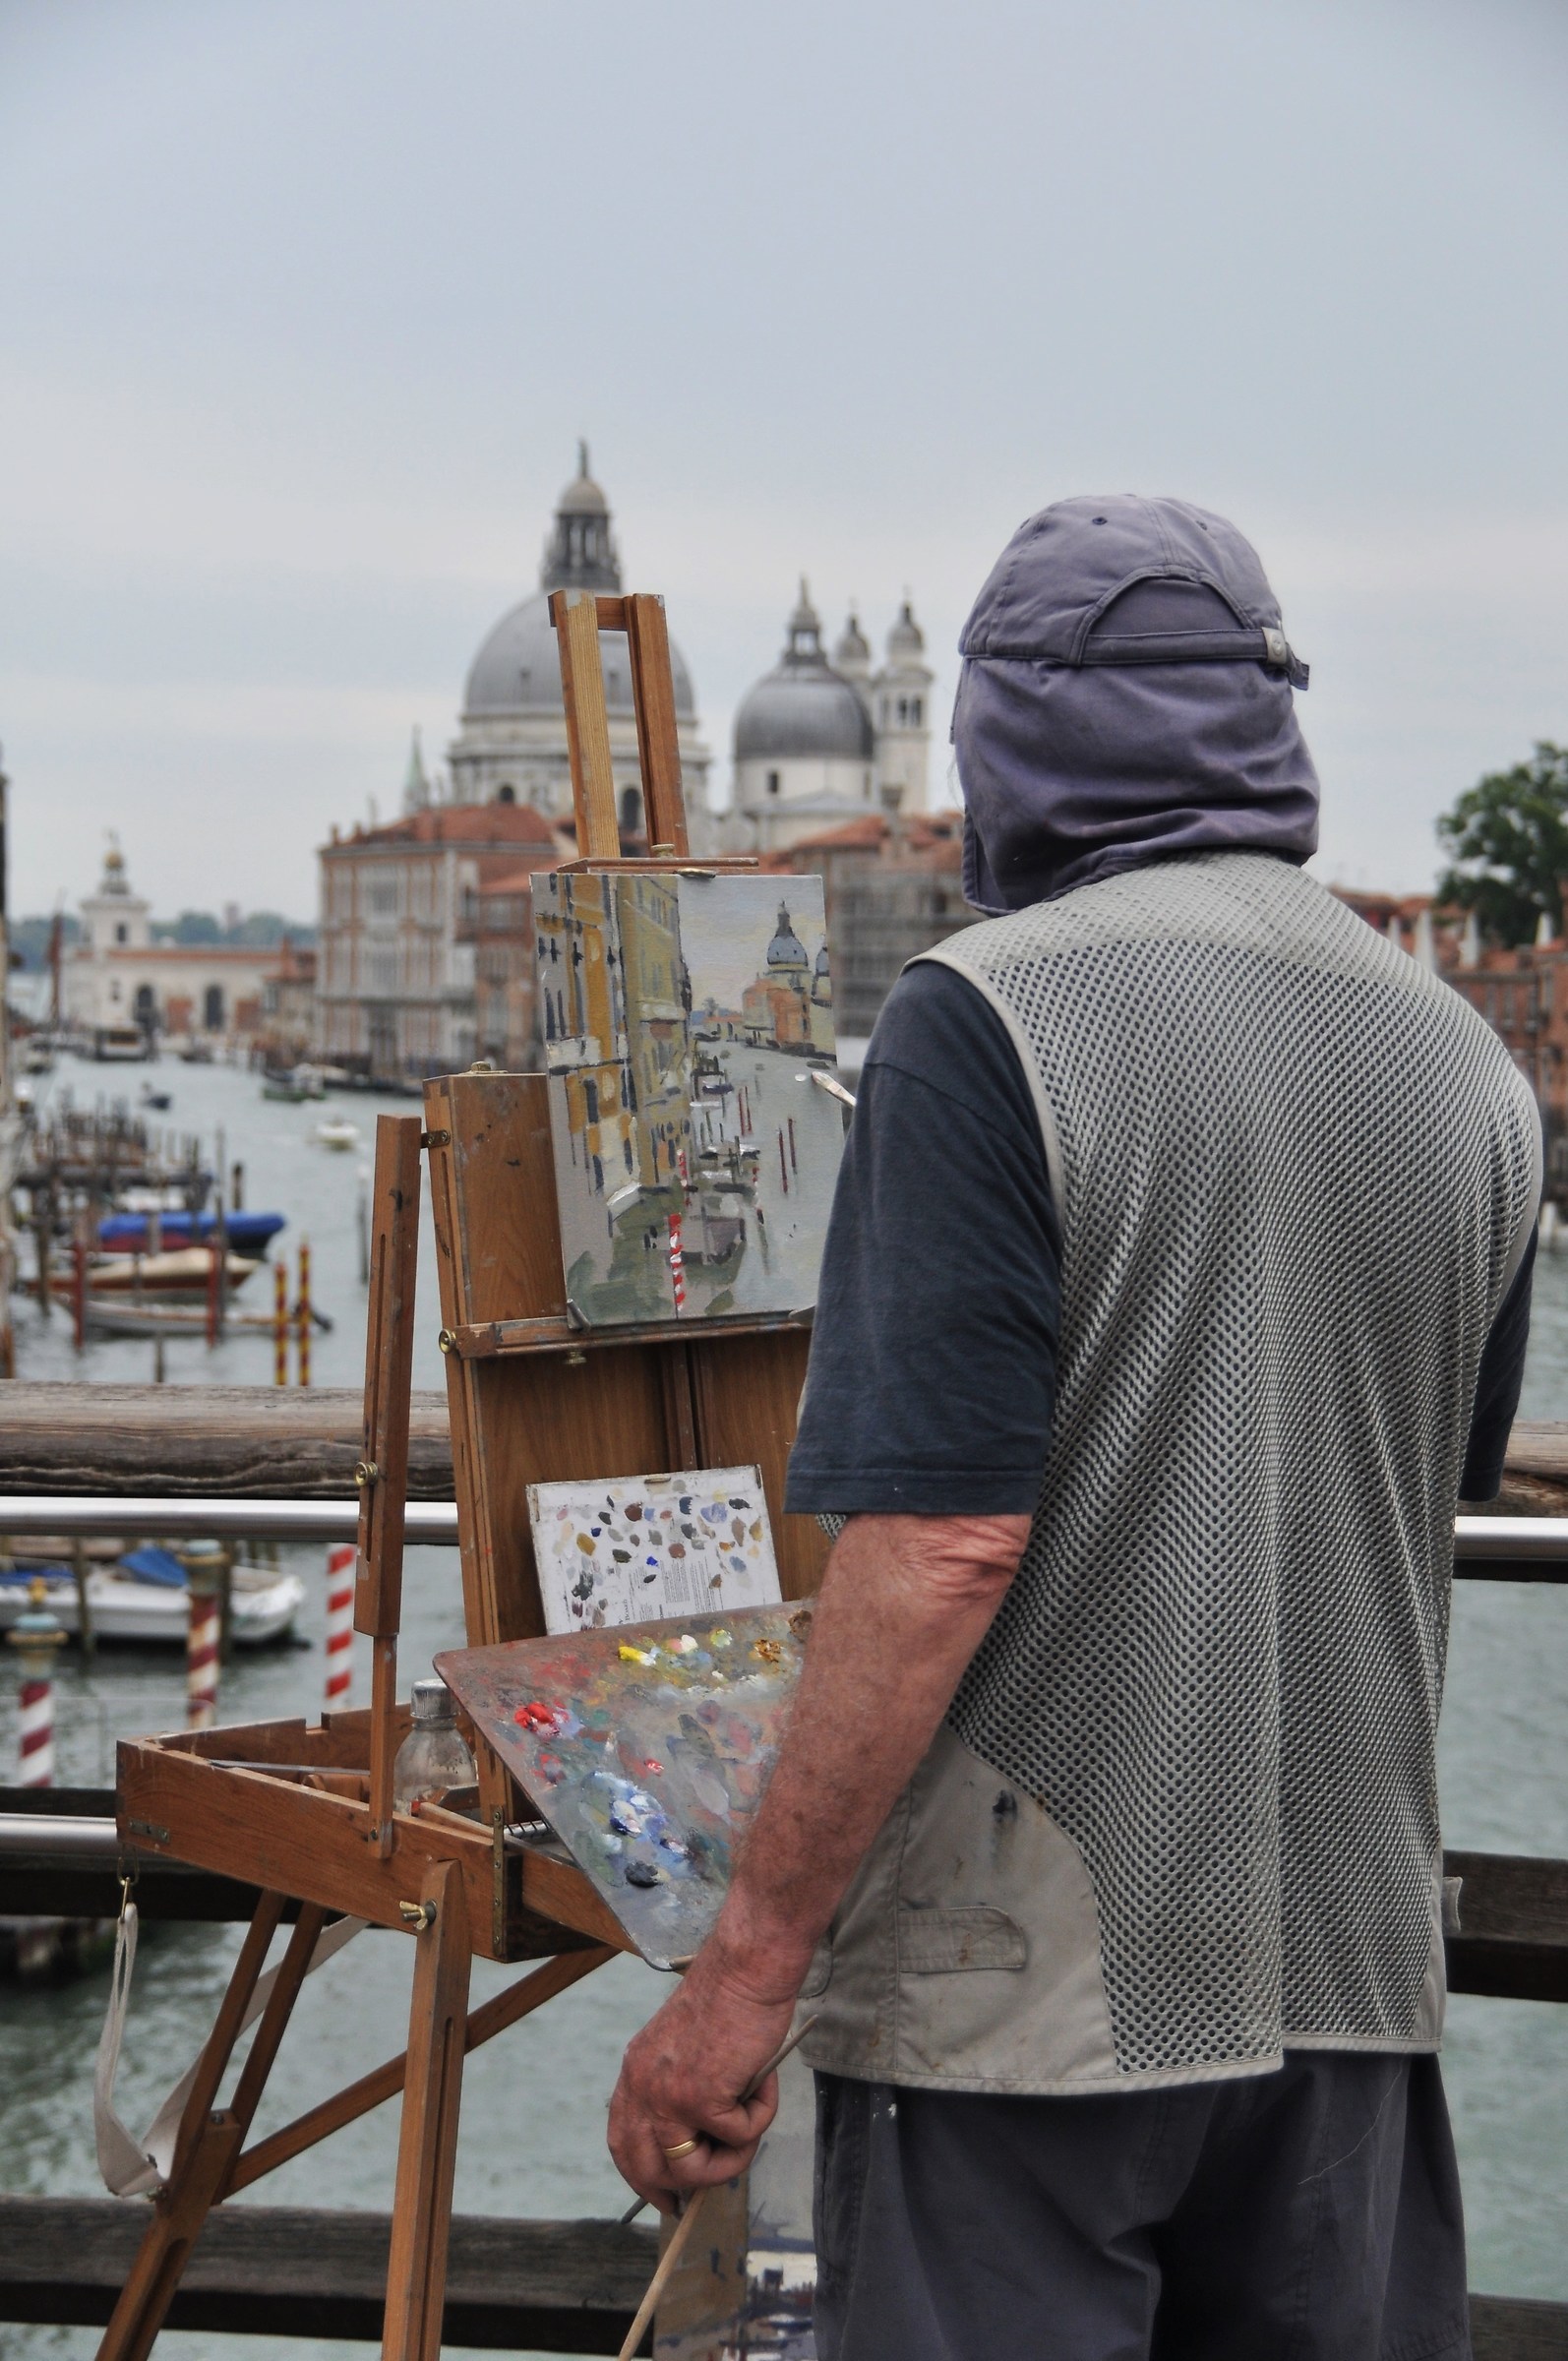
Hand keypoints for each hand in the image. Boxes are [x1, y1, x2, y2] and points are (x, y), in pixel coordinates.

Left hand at [608, 1949, 797, 2214]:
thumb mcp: (688, 2048)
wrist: (748, 1967)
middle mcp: (642, 2087)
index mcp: (635, 2071)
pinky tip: (765, 2082)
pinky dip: (761, 2119)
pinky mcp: (704, 2098)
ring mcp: (669, 2096)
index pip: (622, 2142)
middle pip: (647, 2169)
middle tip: (713, 2186)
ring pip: (692, 2170)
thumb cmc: (731, 1998)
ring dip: (731, 2160)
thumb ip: (684, 2089)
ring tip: (754, 2123)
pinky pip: (738, 2139)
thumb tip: (705, 2145)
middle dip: (683, 2189)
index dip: (642, 2176)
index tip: (666, 2196)